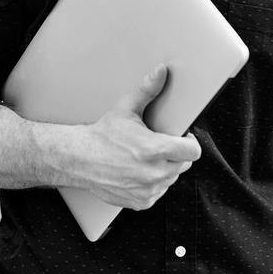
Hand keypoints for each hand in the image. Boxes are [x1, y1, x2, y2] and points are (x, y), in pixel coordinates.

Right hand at [68, 65, 201, 209]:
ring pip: (171, 178)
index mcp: (154, 150)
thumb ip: (147, 90)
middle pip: (183, 164)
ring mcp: (148, 190)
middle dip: (175, 154)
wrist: (79, 159)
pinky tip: (137, 171)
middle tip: (158, 145)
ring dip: (164, 168)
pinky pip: (158, 192)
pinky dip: (152, 183)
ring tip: (145, 158)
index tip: (182, 137)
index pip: (193, 151)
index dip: (190, 142)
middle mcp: (154, 173)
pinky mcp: (142, 202)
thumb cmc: (102, 135)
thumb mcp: (125, 109)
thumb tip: (161, 72)